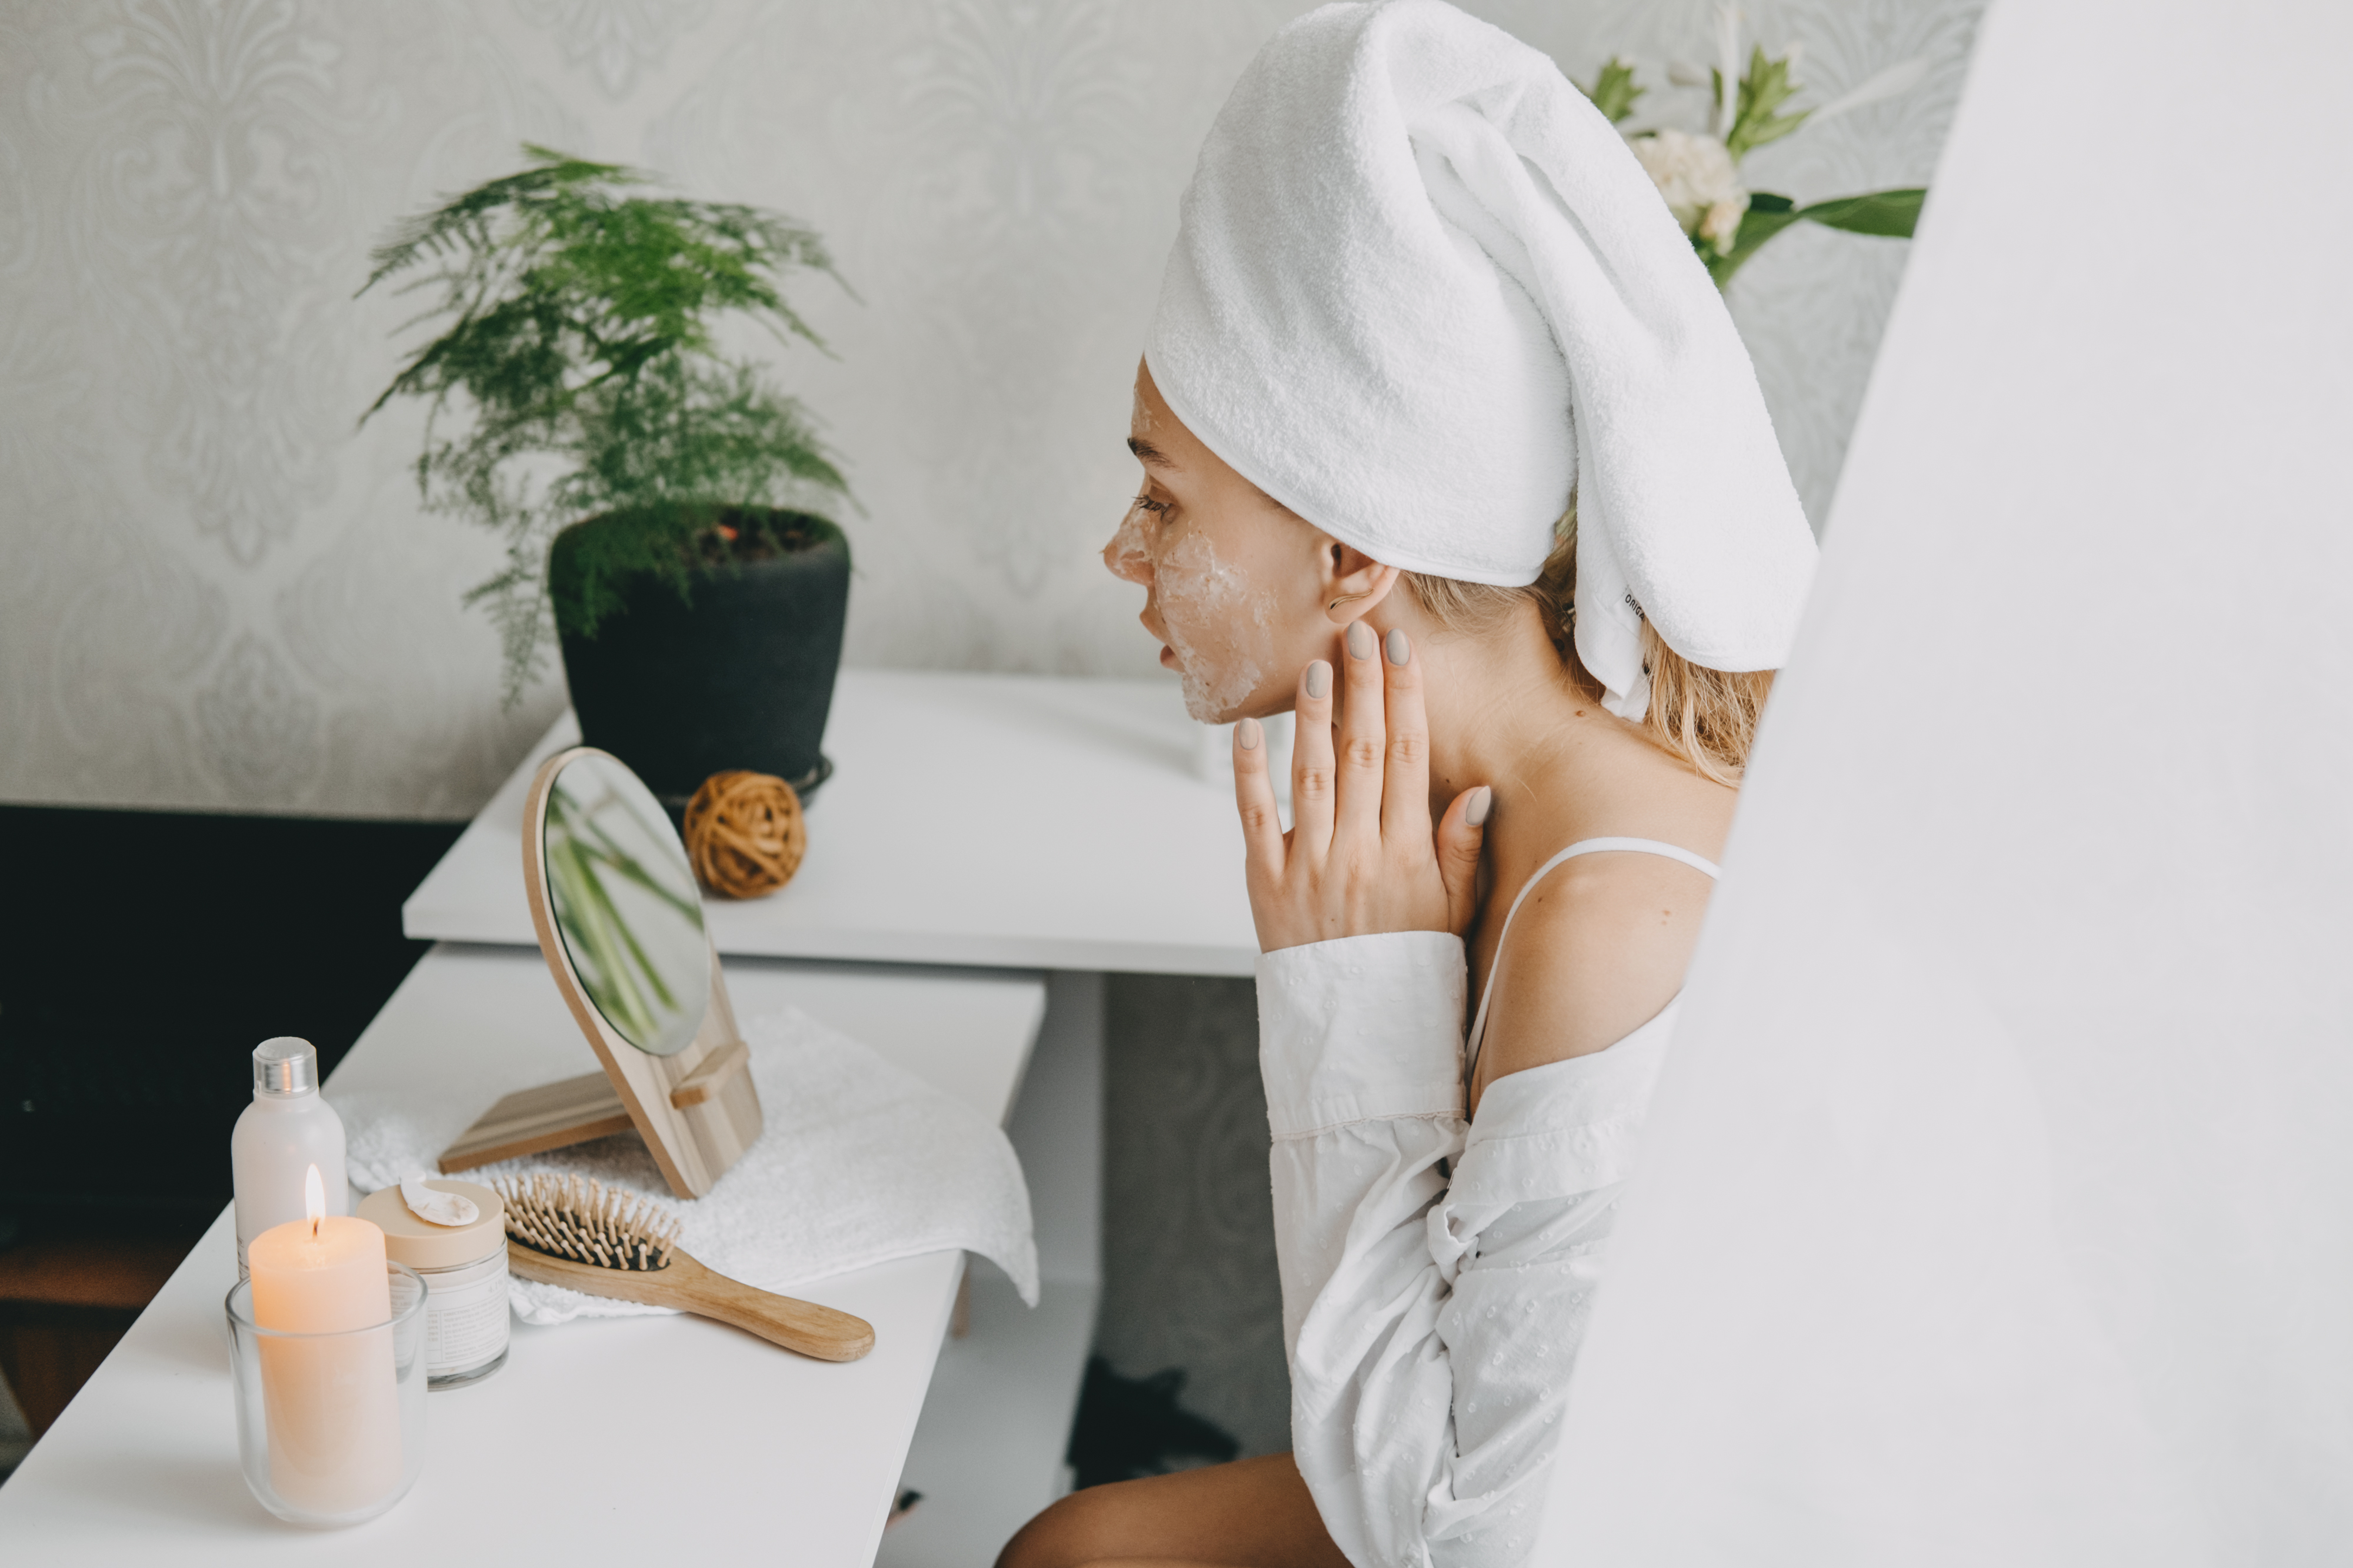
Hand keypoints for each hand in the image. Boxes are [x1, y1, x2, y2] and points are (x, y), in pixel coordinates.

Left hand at [1234, 621, 1490, 952]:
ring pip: (1310, 774)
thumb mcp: (1453, 909)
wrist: (1357, 1024)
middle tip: (1355, 632)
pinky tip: (1250, 728)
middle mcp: (1358, 852)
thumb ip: (1461, 848)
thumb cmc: (1409, 960)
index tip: (1400, 651)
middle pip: (1362, 751)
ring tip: (1314, 667)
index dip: (1405, 698)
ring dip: (1312, 716)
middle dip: (1360, 687)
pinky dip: (1250, 770)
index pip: (1410, 757)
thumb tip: (1480, 790)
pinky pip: (1256, 816)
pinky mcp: (1267, 881)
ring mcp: (1309, 865)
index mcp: (1407, 853)